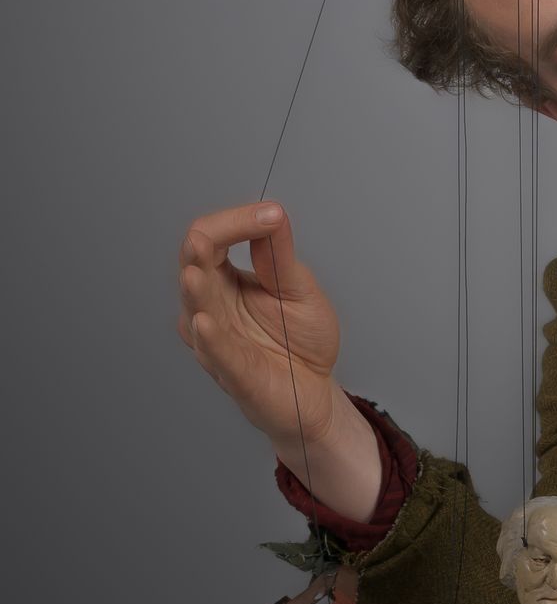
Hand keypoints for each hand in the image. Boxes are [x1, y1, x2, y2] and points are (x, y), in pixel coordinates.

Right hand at [176, 202, 340, 448]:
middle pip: (194, 264)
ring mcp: (216, 341)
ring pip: (197, 309)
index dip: (236, 221)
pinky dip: (211, 338)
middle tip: (223, 230)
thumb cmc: (300, 340)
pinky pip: (217, 353)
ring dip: (196, 290)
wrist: (316, 390)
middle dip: (207, 244)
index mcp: (224, 281)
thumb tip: (271, 213)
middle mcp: (210, 307)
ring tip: (196, 273)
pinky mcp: (234, 372)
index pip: (210, 239)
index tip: (272, 215)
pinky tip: (205, 322)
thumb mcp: (297, 287)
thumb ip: (278, 255)